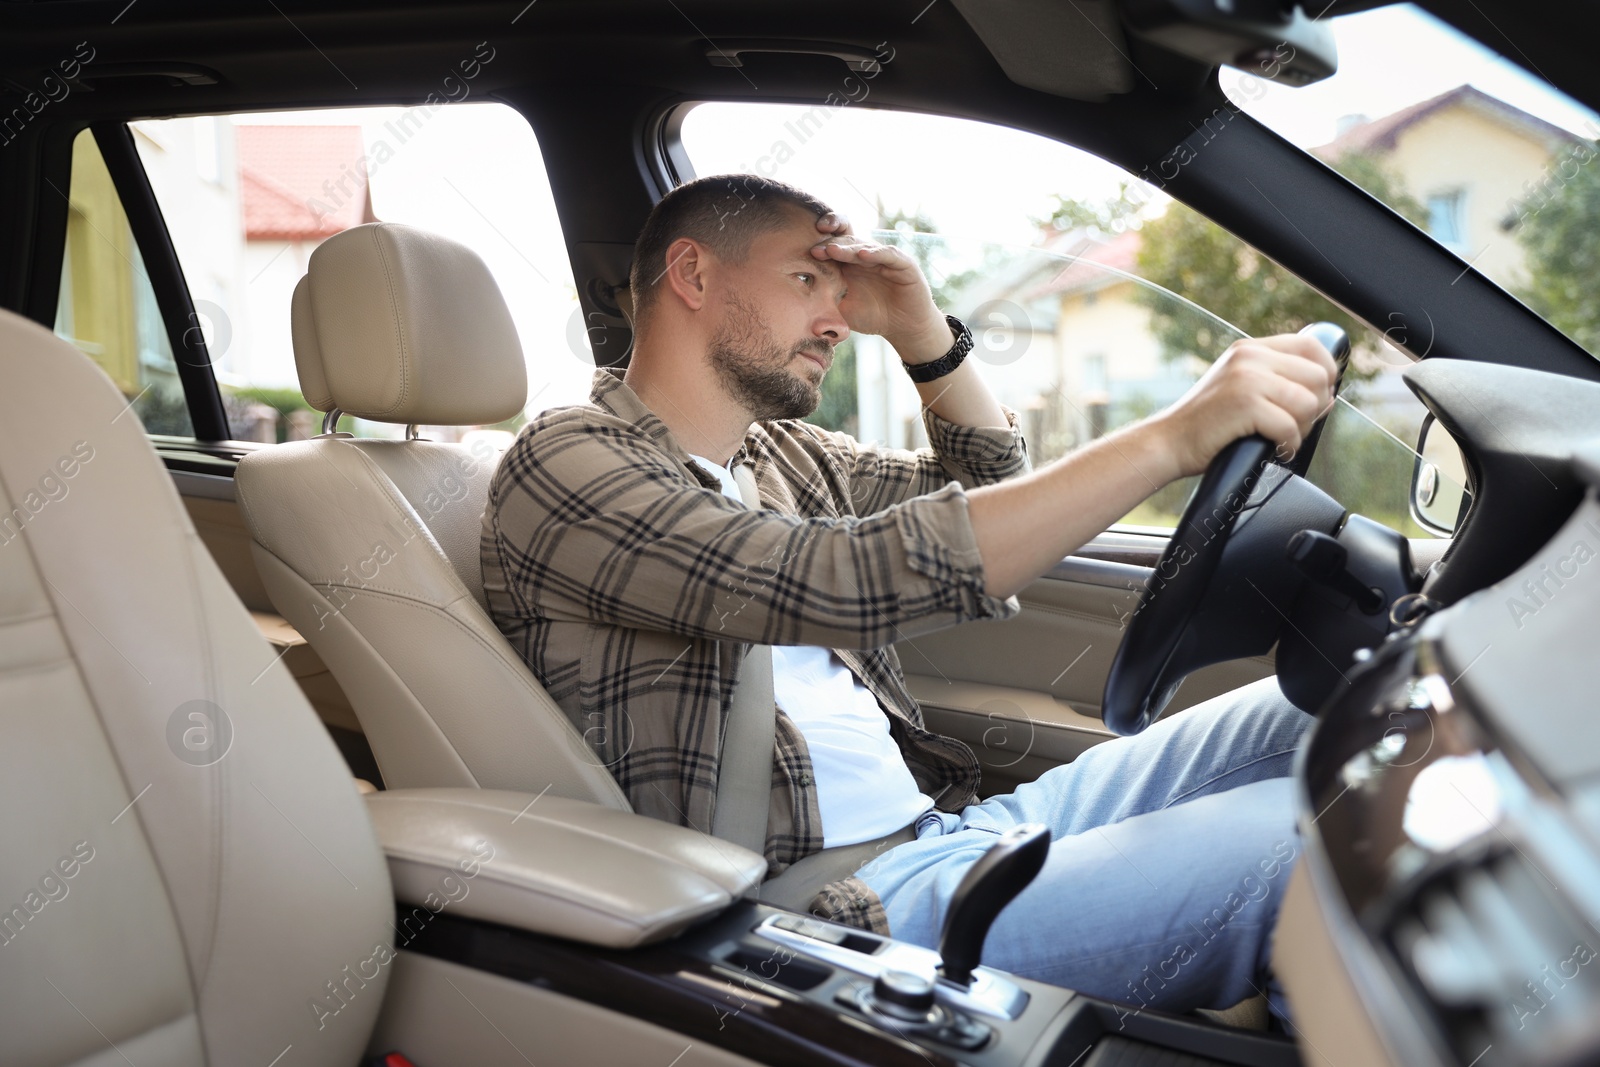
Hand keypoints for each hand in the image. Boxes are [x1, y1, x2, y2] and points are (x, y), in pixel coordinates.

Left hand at [808, 213, 952, 360]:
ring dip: (847, 247)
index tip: (804, 248)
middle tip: (815, 249)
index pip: (834, 243)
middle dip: (830, 242)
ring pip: (863, 245)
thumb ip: (824, 299)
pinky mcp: (903, 264)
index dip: (821, 241)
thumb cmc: (872, 316)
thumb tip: (793, 298)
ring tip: (832, 250)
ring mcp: (884, 258)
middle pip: (846, 238)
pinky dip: (875, 253)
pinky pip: (888, 255)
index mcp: (849, 262)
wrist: (903, 328)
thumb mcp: (843, 308)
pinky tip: (862, 255)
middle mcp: (865, 255)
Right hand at [1151, 333, 1338, 479]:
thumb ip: (1279, 384)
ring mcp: (1247, 378)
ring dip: (1302, 429)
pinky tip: (1275, 450)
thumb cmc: (1208, 424)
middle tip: (1294, 426)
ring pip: (1308, 403)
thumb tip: (1329, 396)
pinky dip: (1288, 446)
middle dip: (1315, 408)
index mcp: (1250, 349)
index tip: (1317, 397)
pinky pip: (1290, 426)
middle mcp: (1250, 356)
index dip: (1326, 372)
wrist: (1169, 442)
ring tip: (1281, 439)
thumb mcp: (1241, 389)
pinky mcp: (1245, 404)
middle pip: (1317, 376)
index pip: (1311, 346)